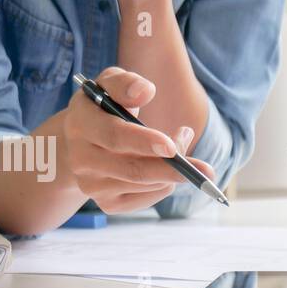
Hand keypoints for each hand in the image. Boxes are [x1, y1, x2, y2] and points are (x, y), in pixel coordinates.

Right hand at [58, 67, 213, 213]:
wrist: (83, 140)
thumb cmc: (104, 106)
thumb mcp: (111, 84)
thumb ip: (126, 84)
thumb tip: (145, 91)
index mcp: (80, 124)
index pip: (114, 136)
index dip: (145, 142)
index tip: (172, 147)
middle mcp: (81, 159)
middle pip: (133, 170)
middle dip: (172, 168)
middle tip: (205, 169)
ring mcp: (91, 185)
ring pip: (146, 185)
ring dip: (173, 171)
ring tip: (180, 146)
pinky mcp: (107, 204)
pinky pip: (148, 199)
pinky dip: (166, 185)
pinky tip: (166, 169)